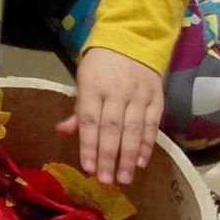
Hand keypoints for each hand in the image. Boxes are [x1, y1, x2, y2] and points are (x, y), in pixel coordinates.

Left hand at [57, 47, 162, 187]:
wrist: (132, 39)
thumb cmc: (101, 66)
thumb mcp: (83, 81)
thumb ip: (78, 110)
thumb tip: (62, 131)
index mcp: (93, 88)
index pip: (89, 121)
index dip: (88, 146)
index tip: (87, 168)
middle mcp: (117, 93)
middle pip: (112, 129)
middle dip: (108, 157)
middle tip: (106, 180)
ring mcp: (139, 95)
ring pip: (134, 130)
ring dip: (129, 156)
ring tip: (124, 178)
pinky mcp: (157, 97)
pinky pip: (153, 124)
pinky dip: (148, 144)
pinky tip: (142, 161)